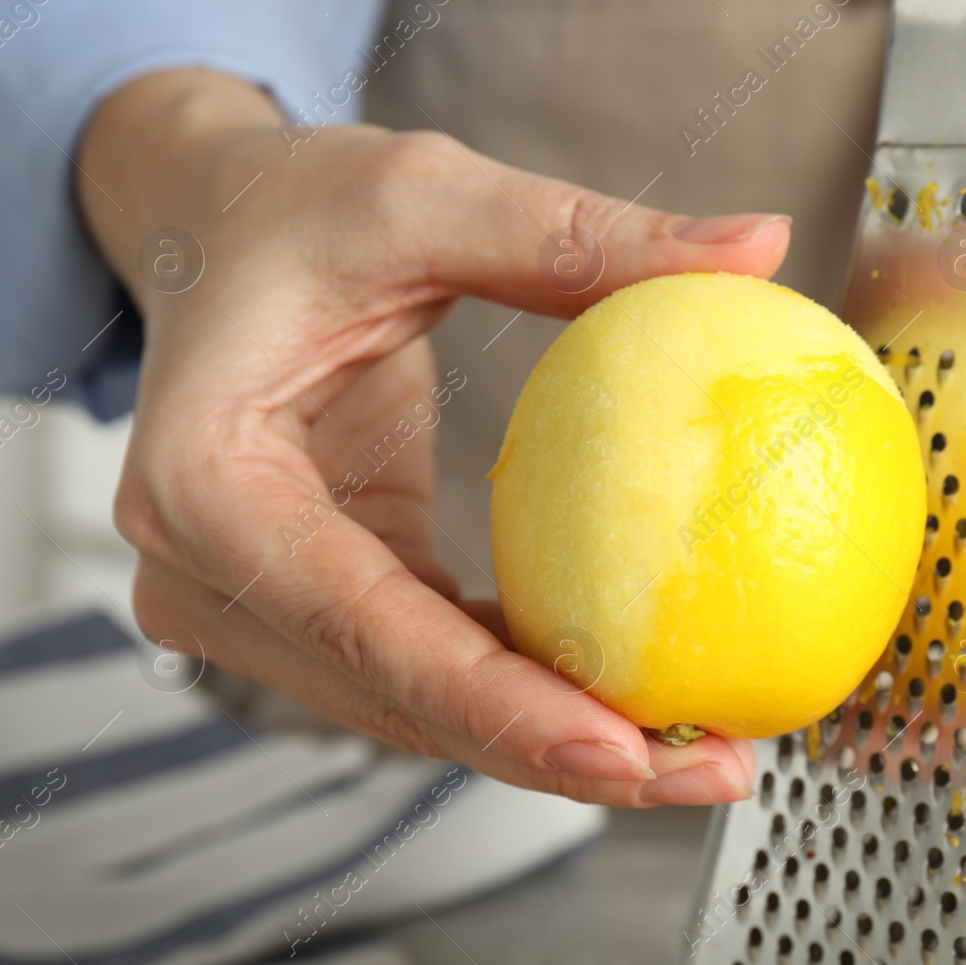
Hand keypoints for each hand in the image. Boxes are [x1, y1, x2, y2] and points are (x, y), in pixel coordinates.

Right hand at [76, 69, 791, 805]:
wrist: (207, 227)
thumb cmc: (292, 206)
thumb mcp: (430, 194)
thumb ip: (583, 236)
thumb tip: (761, 247)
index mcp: (204, 480)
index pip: (363, 626)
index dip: (496, 706)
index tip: (624, 749)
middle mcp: (206, 569)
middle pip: (399, 701)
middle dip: (557, 756)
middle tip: (713, 771)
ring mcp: (251, 599)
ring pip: (419, 708)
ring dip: (558, 742)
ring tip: (704, 753)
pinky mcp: (310, 600)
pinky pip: (429, 665)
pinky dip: (529, 688)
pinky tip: (638, 695)